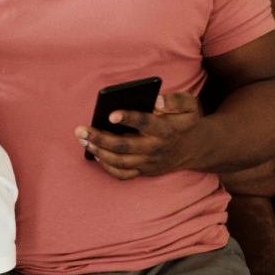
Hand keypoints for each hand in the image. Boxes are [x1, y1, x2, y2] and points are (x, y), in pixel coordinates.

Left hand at [75, 92, 201, 179]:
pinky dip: (106, 167)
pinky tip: (94, 153)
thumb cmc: (184, 122)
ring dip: (98, 151)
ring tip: (82, 140)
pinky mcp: (144, 171)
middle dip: (100, 138)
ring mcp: (148, 163)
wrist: (193, 148)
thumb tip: (157, 100)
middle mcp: (156, 148)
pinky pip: (122, 174)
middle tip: (81, 130)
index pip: (145, 123)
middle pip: (124, 146)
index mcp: (166, 130)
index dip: (128, 118)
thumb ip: (176, 100)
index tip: (111, 115)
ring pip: (119, 161)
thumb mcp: (189, 106)